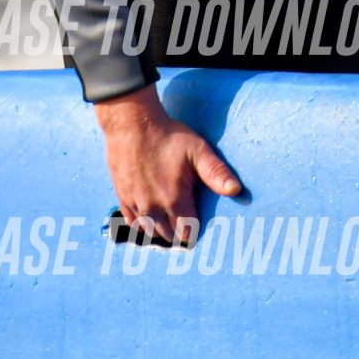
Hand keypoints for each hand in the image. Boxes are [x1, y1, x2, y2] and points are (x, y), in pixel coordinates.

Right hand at [93, 86, 243, 245]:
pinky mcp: (122, 196)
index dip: (194, 231)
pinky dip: (141, 223)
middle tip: (185, 221)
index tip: (198, 224)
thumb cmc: (168, 135)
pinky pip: (131, 222)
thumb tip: (236, 190)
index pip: (187, 232)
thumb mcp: (198, 150)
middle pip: (169, 234)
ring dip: (160, 229)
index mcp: (175, 199)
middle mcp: (154, 207)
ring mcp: (136, 203)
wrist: (132, 123)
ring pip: (150, 231)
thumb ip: (216, 172)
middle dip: (178, 231)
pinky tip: (149, 215)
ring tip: (169, 219)